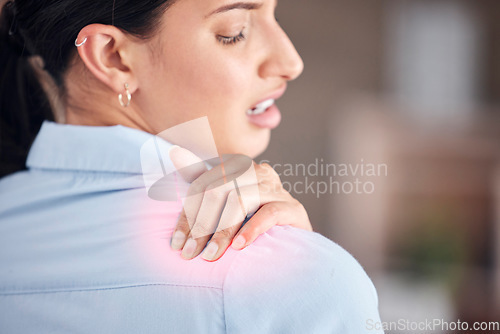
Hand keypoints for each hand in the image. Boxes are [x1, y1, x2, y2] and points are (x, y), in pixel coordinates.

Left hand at [169, 146, 311, 261]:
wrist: (293, 240)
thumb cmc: (252, 220)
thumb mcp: (224, 199)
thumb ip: (200, 177)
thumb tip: (174, 150)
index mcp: (237, 167)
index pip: (202, 186)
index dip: (187, 215)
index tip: (176, 244)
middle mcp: (256, 173)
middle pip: (217, 192)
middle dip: (201, 226)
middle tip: (190, 254)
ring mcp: (276, 189)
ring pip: (239, 201)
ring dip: (221, 232)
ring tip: (211, 256)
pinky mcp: (292, 208)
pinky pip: (269, 213)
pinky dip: (251, 229)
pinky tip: (239, 246)